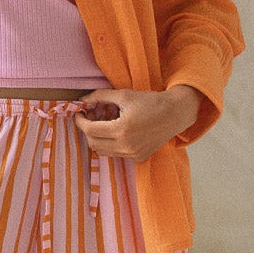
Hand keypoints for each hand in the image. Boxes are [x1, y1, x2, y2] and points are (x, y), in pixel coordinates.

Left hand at [74, 85, 201, 162]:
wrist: (174, 114)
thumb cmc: (150, 101)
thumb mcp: (124, 94)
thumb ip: (100, 96)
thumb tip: (83, 99)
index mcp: (122, 129)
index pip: (90, 130)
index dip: (80, 122)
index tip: (79, 114)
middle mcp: (126, 146)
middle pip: (94, 144)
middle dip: (87, 131)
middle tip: (90, 118)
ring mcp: (133, 154)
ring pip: (103, 151)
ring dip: (98, 139)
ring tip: (103, 124)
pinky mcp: (139, 158)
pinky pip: (116, 154)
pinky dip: (111, 144)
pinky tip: (117, 131)